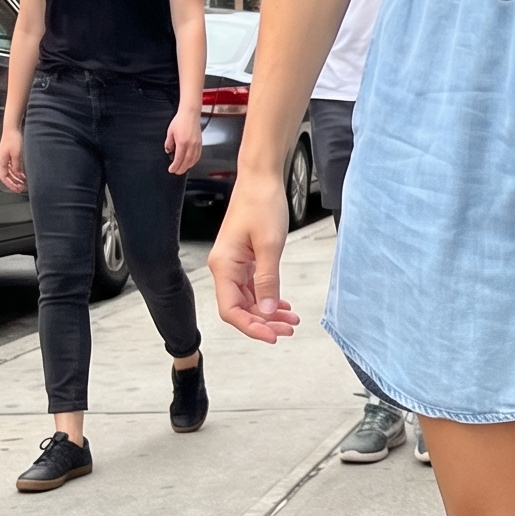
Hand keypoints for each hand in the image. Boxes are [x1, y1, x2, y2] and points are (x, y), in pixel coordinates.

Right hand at [0, 126, 25, 194]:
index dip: (11, 185)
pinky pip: (12, 167)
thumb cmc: (13, 140)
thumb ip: (17, 167)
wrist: (12, 129)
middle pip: (6, 176)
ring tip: (24, 182)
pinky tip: (23, 174)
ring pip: (9, 172)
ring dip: (16, 178)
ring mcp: (4, 158)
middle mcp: (1, 161)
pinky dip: (17, 172)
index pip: (4, 178)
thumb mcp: (16, 155)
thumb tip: (18, 175)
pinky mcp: (8, 155)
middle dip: (14, 183)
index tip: (17, 190)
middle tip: (22, 188)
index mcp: (0, 162)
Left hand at [165, 108, 202, 175]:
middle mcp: (191, 145)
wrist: (190, 114)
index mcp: (182, 142)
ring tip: (183, 169)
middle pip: (187, 162)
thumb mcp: (170, 132)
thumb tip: (168, 151)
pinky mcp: (200, 143)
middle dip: (181, 169)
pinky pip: (198, 155)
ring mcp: (197, 144)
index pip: (178, 159)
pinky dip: (194, 161)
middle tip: (176, 172)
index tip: (171, 170)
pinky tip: (190, 162)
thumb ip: (168, 143)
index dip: (175, 166)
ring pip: (193, 160)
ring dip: (188, 166)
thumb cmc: (180, 120)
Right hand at [209, 173, 300, 343]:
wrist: (261, 178)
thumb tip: (266, 311)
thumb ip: (268, 280)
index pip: (231, 310)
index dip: (251, 327)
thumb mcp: (269, 245)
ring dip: (268, 312)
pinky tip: (282, 305)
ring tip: (291, 321)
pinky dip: (268, 297)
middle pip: (240, 308)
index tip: (273, 336)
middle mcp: (224, 267)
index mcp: (223, 266)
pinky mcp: (244, 259)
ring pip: (248, 300)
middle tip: (288, 330)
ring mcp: (234, 264)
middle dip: (263, 322)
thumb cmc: (262, 203)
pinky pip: (253, 287)